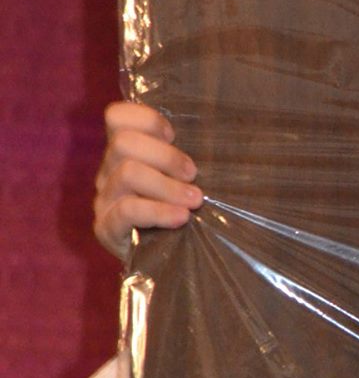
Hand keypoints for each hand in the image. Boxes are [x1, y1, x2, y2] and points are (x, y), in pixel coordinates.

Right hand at [93, 101, 202, 262]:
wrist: (172, 262)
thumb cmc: (188, 209)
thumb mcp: (188, 178)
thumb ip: (191, 157)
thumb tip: (234, 137)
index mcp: (126, 151)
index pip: (117, 115)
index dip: (147, 119)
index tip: (175, 135)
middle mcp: (109, 170)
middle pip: (124, 142)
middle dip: (165, 156)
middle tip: (193, 175)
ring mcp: (104, 199)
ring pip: (127, 173)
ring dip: (167, 185)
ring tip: (194, 200)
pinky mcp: (106, 228)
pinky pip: (127, 210)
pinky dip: (158, 211)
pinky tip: (180, 218)